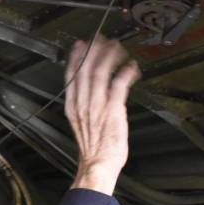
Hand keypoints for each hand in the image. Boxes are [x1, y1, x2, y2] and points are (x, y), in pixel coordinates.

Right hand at [64, 37, 140, 194]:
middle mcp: (83, 103)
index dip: (75, 57)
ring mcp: (97, 106)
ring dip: (109, 57)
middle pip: (86, 69)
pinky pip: (119, 85)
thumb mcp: (82, 126)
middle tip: (101, 38)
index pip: (71, 75)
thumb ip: (86, 108)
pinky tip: (131, 67)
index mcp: (73, 107)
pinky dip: (126, 73)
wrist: (97, 165)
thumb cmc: (93, 151)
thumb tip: (94, 97)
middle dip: (93, 50)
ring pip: (100, 72)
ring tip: (117, 47)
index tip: (80, 45)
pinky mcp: (112, 110)